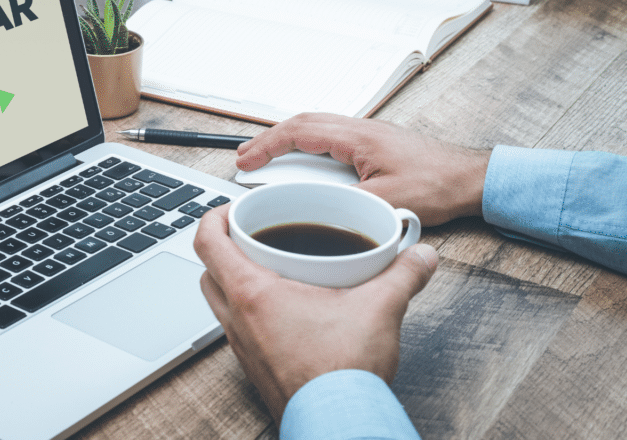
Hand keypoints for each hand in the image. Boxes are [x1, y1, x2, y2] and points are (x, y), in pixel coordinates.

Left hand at [193, 204, 438, 423]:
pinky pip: (238, 329)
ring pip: (219, 303)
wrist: (338, 423)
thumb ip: (403, 275)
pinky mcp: (255, 366)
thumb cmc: (342, 374)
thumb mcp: (379, 308)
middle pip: (207, 272)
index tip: (232, 209)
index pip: (207, 242)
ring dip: (234, 282)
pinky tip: (286, 312)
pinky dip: (250, 313)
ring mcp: (242, 346)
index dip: (213, 216)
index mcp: (252, 294)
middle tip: (252, 238)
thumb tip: (419, 256)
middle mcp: (237, 320)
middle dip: (224, 249)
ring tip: (270, 272)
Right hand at [236, 113, 490, 225]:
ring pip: (315, 126)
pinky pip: (330, 136)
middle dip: (268, 139)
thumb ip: (347, 205)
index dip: (266, 145)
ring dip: (287, 140)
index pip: (299, 132)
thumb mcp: (387, 203)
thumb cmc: (438, 184)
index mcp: (357, 137)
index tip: (246, 160)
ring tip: (267, 158)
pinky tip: (304, 163)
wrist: (471, 178)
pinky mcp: (375, 144)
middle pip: (302, 122)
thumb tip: (315, 210)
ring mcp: (367, 134)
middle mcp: (360, 129)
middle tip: (246, 157)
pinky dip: (307, 145)